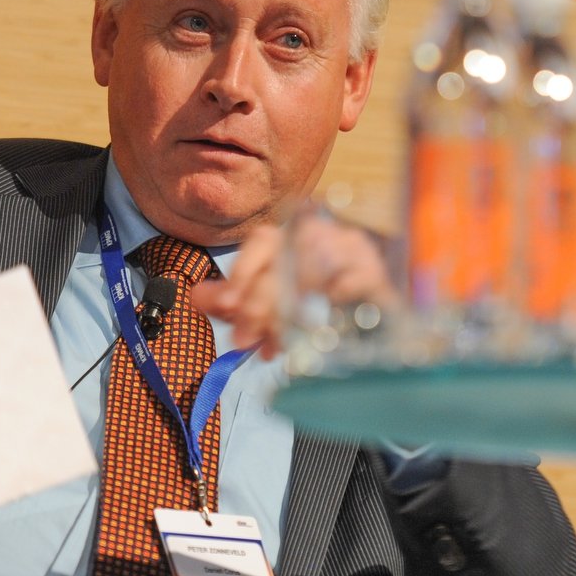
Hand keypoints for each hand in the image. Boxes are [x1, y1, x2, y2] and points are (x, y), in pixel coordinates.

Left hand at [194, 214, 398, 357]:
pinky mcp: (377, 272)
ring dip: (289, 310)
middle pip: (286, 259)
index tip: (226, 305)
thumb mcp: (264, 308)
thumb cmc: (312, 311)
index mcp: (289, 237)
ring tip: (275, 341)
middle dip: (259, 303)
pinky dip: (334, 299)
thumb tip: (198, 297)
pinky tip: (320, 322)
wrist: (369, 329)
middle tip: (244, 338)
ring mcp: (351, 250)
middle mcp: (321, 235)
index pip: (263, 241)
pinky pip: (356, 278)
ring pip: (316, 268)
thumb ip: (232, 301)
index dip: (242, 272)